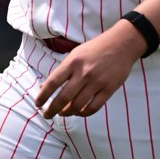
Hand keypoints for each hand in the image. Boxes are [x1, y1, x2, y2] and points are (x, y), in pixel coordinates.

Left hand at [33, 21, 147, 118]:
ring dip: (67, 112)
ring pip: (78, 105)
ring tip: (62, 113)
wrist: (121, 44)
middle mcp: (83, 73)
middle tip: (47, 114)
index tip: (37, 103)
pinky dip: (84, 113)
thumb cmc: (95, 49)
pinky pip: (94, 107)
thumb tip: (45, 87)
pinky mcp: (109, 89)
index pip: (53, 82)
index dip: (43, 95)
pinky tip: (79, 112)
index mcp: (72, 62)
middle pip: (64, 97)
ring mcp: (97, 82)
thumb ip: (62, 70)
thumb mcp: (75, 54)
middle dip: (52, 109)